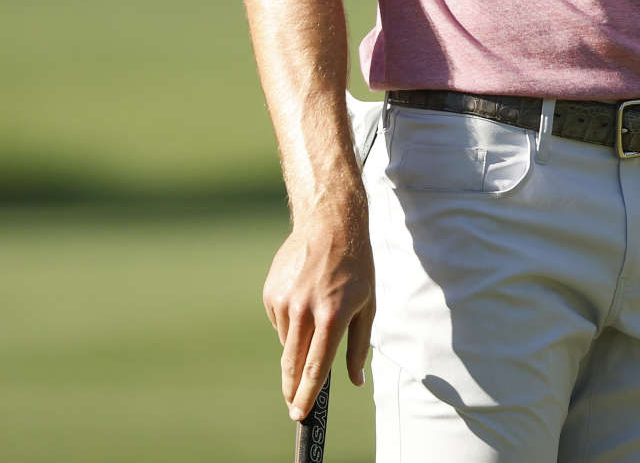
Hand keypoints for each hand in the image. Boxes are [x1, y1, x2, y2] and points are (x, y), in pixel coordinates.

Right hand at [262, 201, 373, 420]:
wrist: (329, 225)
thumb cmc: (357, 267)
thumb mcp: (369, 305)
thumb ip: (359, 346)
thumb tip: (354, 381)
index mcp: (333, 315)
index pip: (316, 367)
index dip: (307, 395)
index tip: (300, 415)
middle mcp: (304, 312)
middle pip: (293, 364)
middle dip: (292, 389)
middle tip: (294, 405)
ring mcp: (284, 302)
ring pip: (287, 343)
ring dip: (298, 346)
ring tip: (316, 320)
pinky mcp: (270, 294)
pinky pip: (279, 323)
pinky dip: (291, 323)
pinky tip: (304, 300)